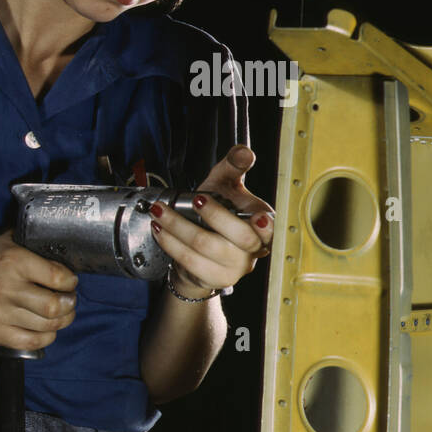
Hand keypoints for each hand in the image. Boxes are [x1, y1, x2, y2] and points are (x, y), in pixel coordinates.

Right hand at [0, 229, 78, 351]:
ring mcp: (0, 313)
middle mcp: (8, 288)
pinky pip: (31, 342)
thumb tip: (56, 239)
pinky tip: (47, 329)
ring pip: (47, 326)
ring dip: (62, 321)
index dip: (71, 281)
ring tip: (61, 314)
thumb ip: (29, 240)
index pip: (58, 277)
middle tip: (69, 299)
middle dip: (70, 304)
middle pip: (55, 306)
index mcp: (14, 261)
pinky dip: (46, 337)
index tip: (70, 281)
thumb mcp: (2, 240)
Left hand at [149, 145, 274, 297]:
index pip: (271, 227)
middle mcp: (254, 249)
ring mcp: (236, 267)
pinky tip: (161, 229)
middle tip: (196, 198)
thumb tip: (245, 152)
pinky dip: (170, 242)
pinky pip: (189, 261)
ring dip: (177, 226)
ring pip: (205, 246)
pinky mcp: (215, 278)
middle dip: (215, 214)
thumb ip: (233, 166)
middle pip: (239, 236)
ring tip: (160, 211)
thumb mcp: (224, 184)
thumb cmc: (217, 210)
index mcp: (263, 224)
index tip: (260, 218)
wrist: (199, 247)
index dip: (267, 226)